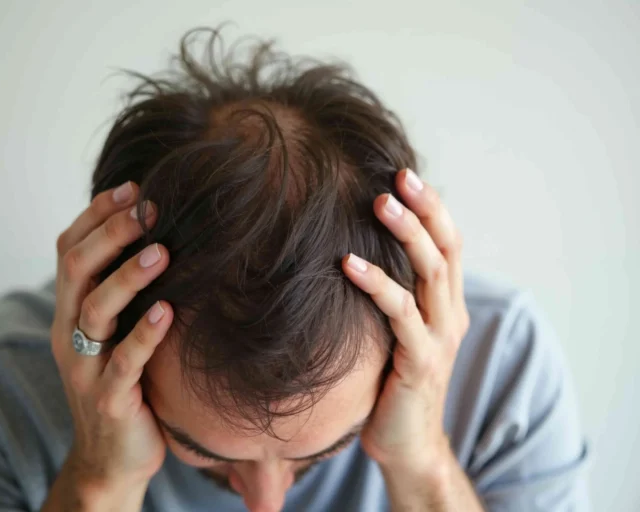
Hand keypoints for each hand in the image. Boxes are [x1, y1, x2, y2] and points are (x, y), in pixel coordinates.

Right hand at [49, 181, 172, 490]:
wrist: (112, 455)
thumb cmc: (123, 381)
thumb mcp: (114, 332)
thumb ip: (121, 291)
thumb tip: (157, 234)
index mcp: (70, 311)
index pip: (69, 250)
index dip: (96, 216)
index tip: (132, 188)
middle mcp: (70, 333)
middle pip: (76, 270)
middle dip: (110, 234)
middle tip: (148, 208)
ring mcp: (86, 367)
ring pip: (95, 311)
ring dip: (127, 277)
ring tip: (162, 251)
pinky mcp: (109, 399)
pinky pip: (124, 363)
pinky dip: (144, 335)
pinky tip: (167, 312)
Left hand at [343, 169, 469, 473]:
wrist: (406, 444)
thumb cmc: (391, 383)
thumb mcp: (396, 331)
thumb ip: (392, 296)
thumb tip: (353, 250)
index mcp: (446, 305)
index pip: (449, 245)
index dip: (433, 208)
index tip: (404, 174)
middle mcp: (449, 316)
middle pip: (446, 250)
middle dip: (425, 209)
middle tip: (398, 176)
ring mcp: (438, 339)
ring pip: (431, 275)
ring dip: (407, 235)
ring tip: (379, 203)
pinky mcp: (419, 363)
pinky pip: (400, 316)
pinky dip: (377, 285)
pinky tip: (348, 264)